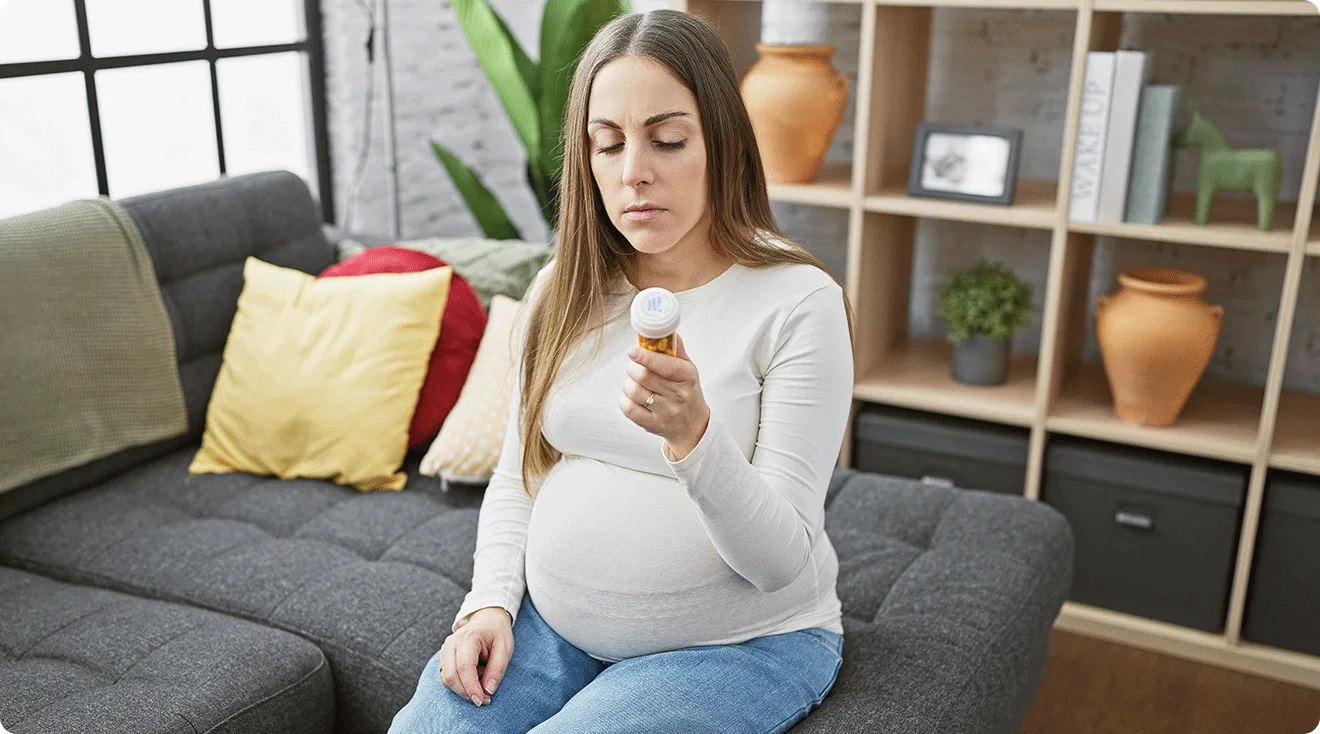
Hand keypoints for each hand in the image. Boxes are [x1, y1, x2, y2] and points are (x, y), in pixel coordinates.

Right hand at [440, 606, 512, 705]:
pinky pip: (446, 677)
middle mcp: (451, 643)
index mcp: (468, 637)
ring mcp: (445, 650)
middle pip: (450, 676)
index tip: (481, 701)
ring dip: (462, 689)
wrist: (487, 620)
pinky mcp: (443, 657)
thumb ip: (497, 669)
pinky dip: (458, 684)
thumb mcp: (505, 649)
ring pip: (446, 679)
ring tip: (481, 682)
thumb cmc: (497, 634)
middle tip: (484, 699)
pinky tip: (473, 679)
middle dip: (466, 692)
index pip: (464, 667)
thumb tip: (488, 691)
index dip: (471, 688)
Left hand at [621, 333, 710, 459]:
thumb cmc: (687, 392)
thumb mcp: (688, 370)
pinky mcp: (653, 425)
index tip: (632, 351)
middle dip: (633, 368)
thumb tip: (667, 331)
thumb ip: (676, 351)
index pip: (665, 365)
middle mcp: (678, 395)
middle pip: (644, 376)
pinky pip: (629, 409)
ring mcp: (666, 412)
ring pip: (634, 391)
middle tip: (634, 366)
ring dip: (628, 383)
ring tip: (634, 382)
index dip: (645, 357)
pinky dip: (625, 399)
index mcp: (687, 377)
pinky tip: (631, 397)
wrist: (693, 425)